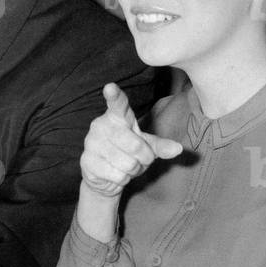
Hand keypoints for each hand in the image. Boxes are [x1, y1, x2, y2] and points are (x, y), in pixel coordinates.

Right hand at [80, 83, 182, 198]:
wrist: (105, 177)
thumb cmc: (128, 154)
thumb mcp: (146, 146)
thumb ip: (161, 145)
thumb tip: (179, 149)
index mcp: (117, 117)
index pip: (117, 104)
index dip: (114, 96)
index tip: (110, 87)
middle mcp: (100, 125)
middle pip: (135, 144)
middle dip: (145, 158)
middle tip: (140, 160)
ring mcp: (91, 143)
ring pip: (128, 163)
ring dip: (134, 170)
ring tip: (127, 167)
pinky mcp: (87, 161)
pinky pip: (117, 175)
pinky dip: (123, 179)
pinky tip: (116, 174)